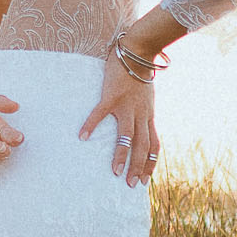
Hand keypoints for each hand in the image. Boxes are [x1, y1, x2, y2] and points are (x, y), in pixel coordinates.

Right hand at [78, 54, 160, 186]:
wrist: (138, 51)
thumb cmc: (140, 73)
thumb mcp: (147, 97)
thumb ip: (143, 112)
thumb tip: (141, 124)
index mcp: (148, 115)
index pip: (154, 145)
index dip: (151, 164)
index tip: (146, 180)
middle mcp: (140, 114)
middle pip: (143, 146)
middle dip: (139, 167)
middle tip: (132, 185)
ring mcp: (126, 105)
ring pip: (127, 136)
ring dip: (122, 155)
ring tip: (115, 171)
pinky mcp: (112, 96)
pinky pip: (100, 113)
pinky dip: (91, 125)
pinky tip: (82, 137)